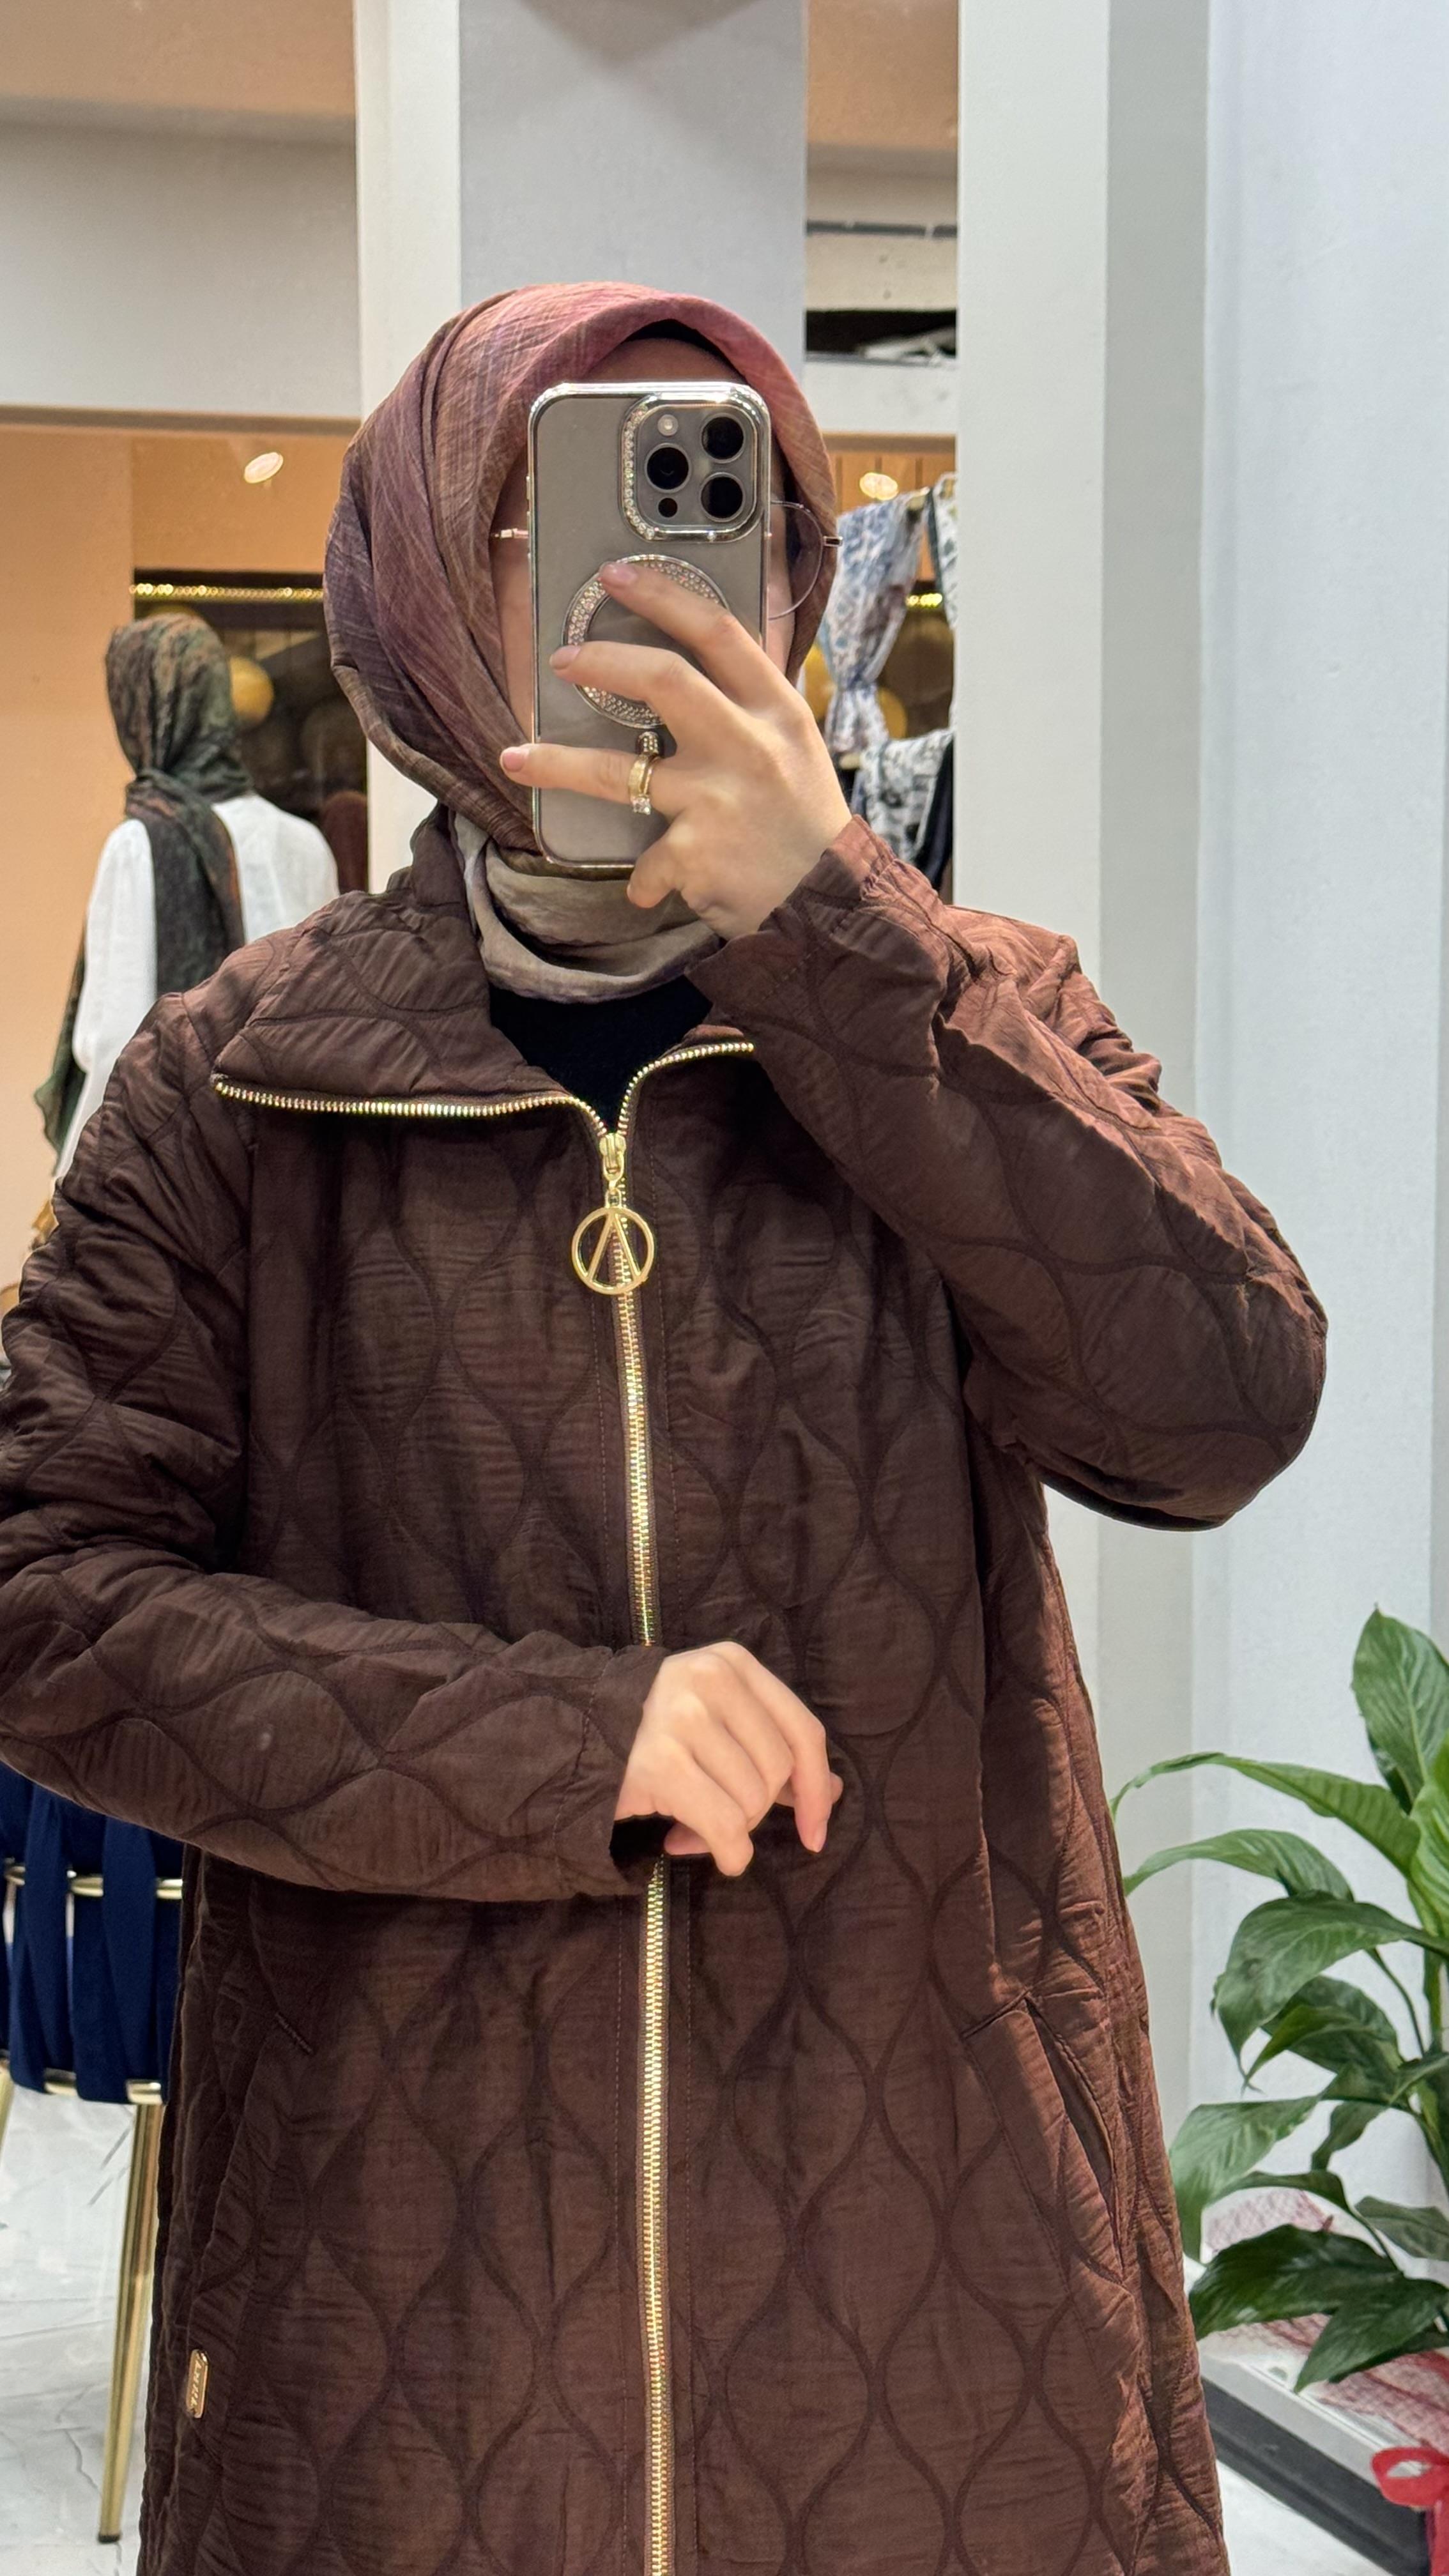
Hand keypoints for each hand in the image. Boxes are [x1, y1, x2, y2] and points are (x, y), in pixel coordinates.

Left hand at [499, 559, 850, 941]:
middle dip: (602, 662)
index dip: (662, 595)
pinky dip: (646, 879)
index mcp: (777, 710)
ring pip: (617, 773)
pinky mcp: (694, 855)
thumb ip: (749, 709)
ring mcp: (718, 800)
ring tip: (516, 758)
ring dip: (557, 764)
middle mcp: (748, 745)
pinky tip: (662, 886)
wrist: (829, 906)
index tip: (615, 577)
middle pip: (663, 680)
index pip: (717, 632)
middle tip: (561, 661)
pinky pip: (645, 863)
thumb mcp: (795, 749)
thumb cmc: (806, 825)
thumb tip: (686, 669)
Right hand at [616, 1640, 842, 1875]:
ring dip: (729, 1830)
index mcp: (732, 1663)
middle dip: (756, 1810)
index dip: (816, 1787)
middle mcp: (711, 1680)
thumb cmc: (652, 1731)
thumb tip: (833, 1792)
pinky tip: (692, 1845)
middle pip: (776, 1772)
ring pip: (750, 1802)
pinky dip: (725, 1852)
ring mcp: (683, 1719)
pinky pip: (723, 1827)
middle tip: (719, 1817)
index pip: (802, 1731)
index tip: (816, 1830)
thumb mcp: (716, 1720)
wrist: (568, 1732)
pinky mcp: (658, 1763)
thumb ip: (771, 1749)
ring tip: (691, 1824)